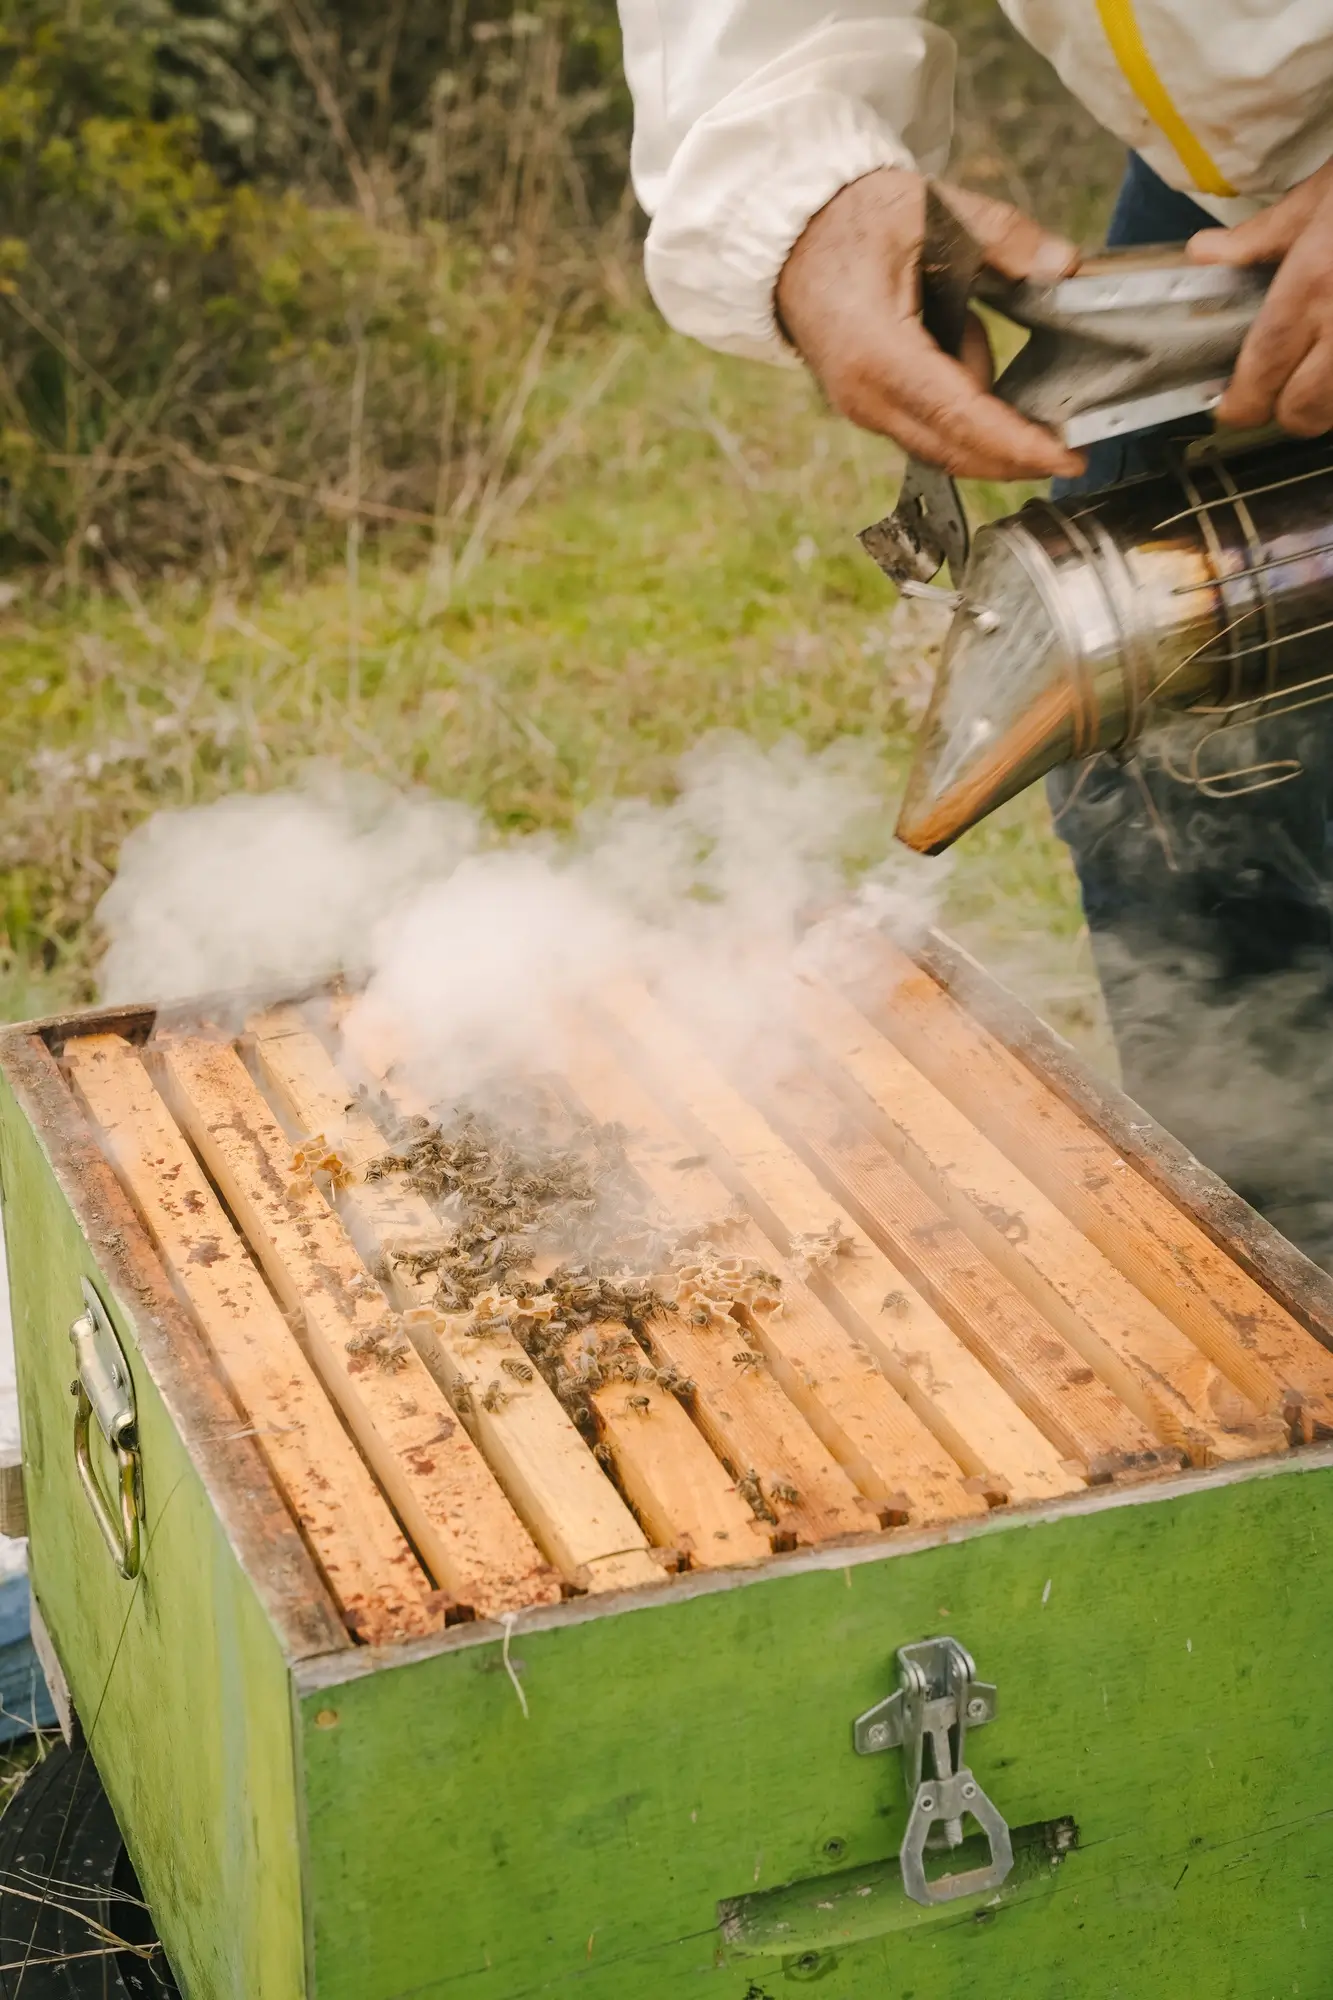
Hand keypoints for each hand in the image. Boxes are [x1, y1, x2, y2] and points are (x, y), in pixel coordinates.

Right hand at [775, 166, 1083, 479]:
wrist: (788, 240)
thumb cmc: (848, 223)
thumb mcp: (928, 209)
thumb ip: (1001, 236)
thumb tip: (1064, 264)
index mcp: (877, 353)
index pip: (961, 417)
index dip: (1018, 445)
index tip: (1066, 459)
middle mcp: (865, 397)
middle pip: (956, 450)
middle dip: (1014, 456)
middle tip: (1070, 450)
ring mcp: (863, 409)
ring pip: (944, 443)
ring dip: (983, 413)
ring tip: (968, 320)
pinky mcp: (869, 409)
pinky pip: (928, 427)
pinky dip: (961, 406)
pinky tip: (959, 341)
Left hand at [1190, 160, 1332, 434]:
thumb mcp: (1323, 193)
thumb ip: (1262, 237)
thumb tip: (1205, 256)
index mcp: (1316, 283)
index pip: (1262, 373)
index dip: (1239, 404)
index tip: (1231, 405)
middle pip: (1304, 413)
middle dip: (1287, 408)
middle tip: (1283, 383)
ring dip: (1329, 402)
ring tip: (1325, 366)